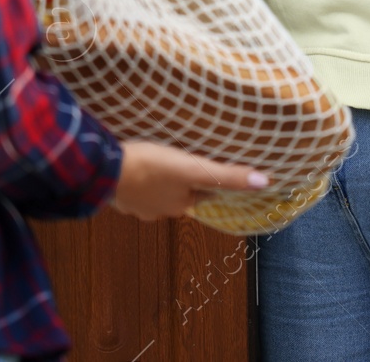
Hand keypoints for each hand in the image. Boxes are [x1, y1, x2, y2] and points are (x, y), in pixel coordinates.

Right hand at [107, 140, 269, 220]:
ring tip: (158, 160)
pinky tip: (135, 165)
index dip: (206, 178)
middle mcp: (161, 211)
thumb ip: (227, 175)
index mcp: (181, 204)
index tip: (207, 166)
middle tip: (181, 158)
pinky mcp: (118, 195)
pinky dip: (137, 179)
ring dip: (158, 180)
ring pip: (155, 191)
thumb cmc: (151, 168)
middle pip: (179, 193)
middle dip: (181, 180)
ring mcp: (137, 205)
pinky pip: (134, 187)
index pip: (202, 191)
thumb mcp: (193, 169)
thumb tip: (265, 182)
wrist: (104, 171)